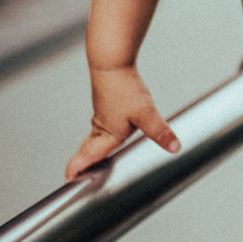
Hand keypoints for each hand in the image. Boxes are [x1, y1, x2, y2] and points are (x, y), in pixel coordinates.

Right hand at [65, 65, 180, 179]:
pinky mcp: (106, 105)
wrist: (112, 63)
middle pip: (88, 149)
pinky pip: (101, 126)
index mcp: (108, 133)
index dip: (78, 168)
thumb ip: (160, 131)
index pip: (89, 156)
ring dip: (91, 149)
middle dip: (83, 162)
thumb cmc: (123, 87)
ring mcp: (102, 115)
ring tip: (91, 160)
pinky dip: (100, 136)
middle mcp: (101, 126)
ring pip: (94, 138)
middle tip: (75, 174)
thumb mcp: (146, 113)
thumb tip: (174, 147)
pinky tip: (111, 132)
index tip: (68, 178)